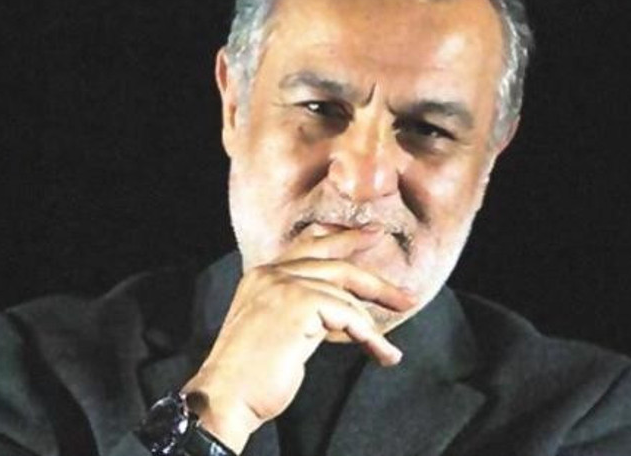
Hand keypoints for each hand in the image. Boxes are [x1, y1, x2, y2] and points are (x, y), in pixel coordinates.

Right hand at [181, 225, 416, 452]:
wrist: (227, 395)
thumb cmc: (252, 373)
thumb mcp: (278, 329)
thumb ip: (302, 308)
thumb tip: (341, 306)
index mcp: (262, 275)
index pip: (307, 244)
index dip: (342, 238)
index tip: (369, 235)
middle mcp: (271, 273)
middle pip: (333, 260)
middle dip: (372, 276)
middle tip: (403, 292)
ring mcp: (283, 285)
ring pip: (345, 292)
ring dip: (373, 324)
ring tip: (387, 350)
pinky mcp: (299, 304)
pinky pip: (349, 315)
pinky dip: (370, 337)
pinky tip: (382, 354)